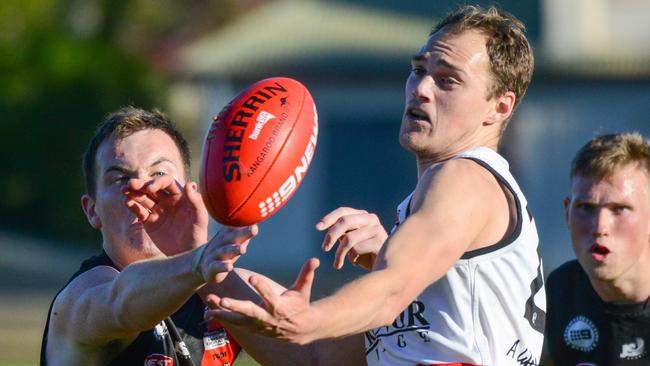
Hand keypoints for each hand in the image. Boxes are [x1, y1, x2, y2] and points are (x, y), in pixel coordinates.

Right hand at [123, 176, 208, 254]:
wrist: (187, 253)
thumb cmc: (197, 234)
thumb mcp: (200, 218)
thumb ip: (196, 201)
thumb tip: (190, 183)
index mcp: (180, 195)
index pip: (167, 183)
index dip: (157, 182)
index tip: (150, 188)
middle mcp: (168, 200)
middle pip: (152, 188)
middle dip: (141, 185)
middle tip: (130, 184)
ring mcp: (157, 210)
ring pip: (143, 198)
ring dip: (134, 193)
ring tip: (124, 191)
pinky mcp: (149, 221)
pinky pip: (140, 211)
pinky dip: (133, 206)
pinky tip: (127, 202)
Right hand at [197, 225, 258, 282]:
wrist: (202, 264)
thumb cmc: (224, 249)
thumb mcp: (232, 239)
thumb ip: (244, 231)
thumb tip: (257, 222)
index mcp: (228, 234)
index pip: (237, 225)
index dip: (246, 221)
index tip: (256, 214)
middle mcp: (222, 242)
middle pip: (233, 236)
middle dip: (244, 232)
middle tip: (254, 229)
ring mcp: (215, 254)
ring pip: (225, 251)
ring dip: (234, 250)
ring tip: (242, 249)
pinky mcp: (211, 267)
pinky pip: (216, 266)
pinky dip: (222, 266)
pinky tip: (230, 267)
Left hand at [204, 258, 319, 343]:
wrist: (299, 330)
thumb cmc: (300, 306)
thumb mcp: (304, 290)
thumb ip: (307, 274)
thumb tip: (315, 259)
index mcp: (279, 305)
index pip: (269, 295)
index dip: (261, 287)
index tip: (252, 277)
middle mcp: (267, 316)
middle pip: (250, 311)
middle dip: (236, 306)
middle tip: (223, 300)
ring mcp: (258, 324)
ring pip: (238, 319)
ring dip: (223, 312)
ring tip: (210, 303)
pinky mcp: (251, 328)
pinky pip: (235, 323)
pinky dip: (222, 317)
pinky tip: (209, 311)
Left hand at [317, 207, 386, 269]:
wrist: (384, 268)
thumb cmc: (364, 253)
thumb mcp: (350, 240)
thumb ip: (340, 231)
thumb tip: (321, 225)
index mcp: (362, 215)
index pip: (343, 211)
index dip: (329, 218)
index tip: (317, 227)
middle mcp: (371, 219)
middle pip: (345, 221)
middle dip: (331, 235)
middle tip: (324, 248)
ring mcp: (377, 229)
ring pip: (349, 238)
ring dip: (339, 253)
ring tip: (336, 264)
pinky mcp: (381, 243)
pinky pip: (357, 249)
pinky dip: (351, 258)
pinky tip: (355, 262)